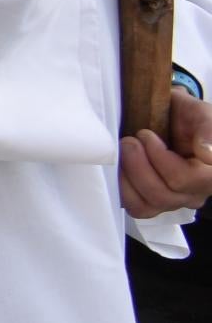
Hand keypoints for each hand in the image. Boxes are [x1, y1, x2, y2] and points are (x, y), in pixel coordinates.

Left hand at [122, 91, 211, 218]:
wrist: (169, 118)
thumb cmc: (187, 118)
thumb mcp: (200, 114)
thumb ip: (208, 131)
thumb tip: (208, 155)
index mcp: (211, 173)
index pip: (186, 179)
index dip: (159, 158)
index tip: (145, 134)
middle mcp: (197, 192)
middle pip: (163, 194)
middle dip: (138, 164)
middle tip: (129, 140)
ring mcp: (175, 201)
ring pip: (147, 205)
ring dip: (128, 176)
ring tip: (124, 153)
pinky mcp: (154, 204)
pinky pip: (136, 208)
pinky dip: (122, 188)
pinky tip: (120, 167)